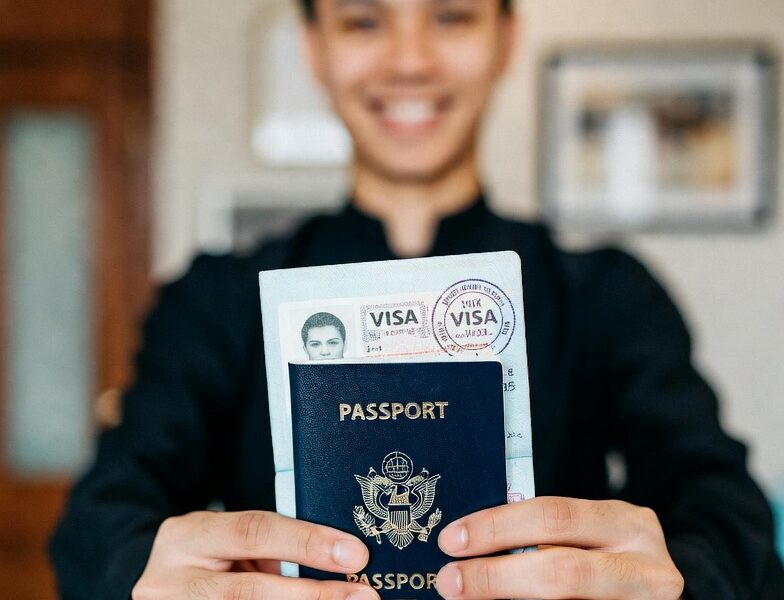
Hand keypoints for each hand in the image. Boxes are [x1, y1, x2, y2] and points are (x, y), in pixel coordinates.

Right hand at [132, 510, 378, 599]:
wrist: (163, 587)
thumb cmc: (209, 560)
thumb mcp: (230, 543)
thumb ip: (272, 548)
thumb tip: (340, 558)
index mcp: (189, 536)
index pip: (254, 532)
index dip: (307, 542)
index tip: (354, 553)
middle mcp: (170, 580)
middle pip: (250, 590)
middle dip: (314, 594)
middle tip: (361, 595)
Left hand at [435, 497, 683, 598]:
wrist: (650, 592)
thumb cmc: (606, 559)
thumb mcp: (586, 536)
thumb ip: (542, 535)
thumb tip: (468, 543)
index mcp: (626, 523)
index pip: (553, 516)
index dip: (497, 527)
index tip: (451, 539)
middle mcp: (645, 564)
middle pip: (561, 570)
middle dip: (495, 576)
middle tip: (450, 580)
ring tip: (467, 597)